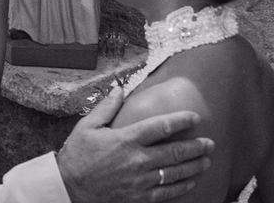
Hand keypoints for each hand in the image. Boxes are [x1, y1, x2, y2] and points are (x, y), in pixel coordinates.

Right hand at [58, 87, 214, 202]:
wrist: (70, 188)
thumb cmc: (77, 155)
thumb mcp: (87, 126)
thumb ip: (106, 108)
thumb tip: (119, 89)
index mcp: (125, 139)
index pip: (160, 126)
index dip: (181, 120)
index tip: (195, 117)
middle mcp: (137, 160)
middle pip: (174, 151)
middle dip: (196, 146)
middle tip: (209, 143)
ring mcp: (140, 181)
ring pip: (175, 173)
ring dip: (194, 166)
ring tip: (206, 161)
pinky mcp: (140, 198)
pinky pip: (167, 193)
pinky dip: (182, 187)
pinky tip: (191, 182)